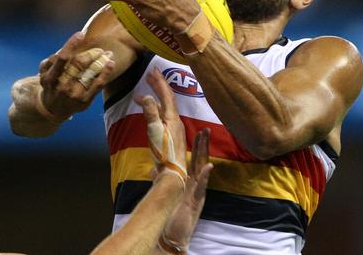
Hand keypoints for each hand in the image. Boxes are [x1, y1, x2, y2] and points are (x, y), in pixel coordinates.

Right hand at [38, 32, 114, 119]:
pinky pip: (98, 84)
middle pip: (79, 64)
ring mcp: (74, 94)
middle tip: (100, 49)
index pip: (62, 58)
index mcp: (51, 76)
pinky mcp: (84, 100)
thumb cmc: (51, 85)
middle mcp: (62, 85)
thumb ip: (51, 61)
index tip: (80, 34)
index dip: (71, 44)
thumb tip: (64, 49)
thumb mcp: (44, 73)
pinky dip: (106, 72)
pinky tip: (111, 64)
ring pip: (90, 72)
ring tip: (108, 54)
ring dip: (101, 60)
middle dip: (91, 53)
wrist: (53, 109)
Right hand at [136, 69, 187, 184]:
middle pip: (167, 98)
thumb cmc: (164, 153)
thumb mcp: (154, 131)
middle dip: (158, 86)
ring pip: (165, 107)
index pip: (166, 94)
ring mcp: (174, 128)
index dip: (159, 82)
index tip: (152, 70)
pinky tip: (151, 111)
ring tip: (145, 92)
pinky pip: (163, 115)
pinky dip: (155, 108)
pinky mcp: (171, 135)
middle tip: (149, 75)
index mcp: (172, 117)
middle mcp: (175, 120)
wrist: (172, 173)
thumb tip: (145, 96)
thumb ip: (150, 112)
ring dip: (155, 97)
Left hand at [160, 128, 212, 249]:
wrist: (173, 234)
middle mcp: (195, 184)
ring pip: (203, 168)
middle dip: (203, 144)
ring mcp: (197, 191)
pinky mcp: (197, 200)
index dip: (195, 146)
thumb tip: (153, 170)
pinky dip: (206, 176)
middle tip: (205, 128)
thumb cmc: (171, 215)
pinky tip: (209, 166)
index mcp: (188, 182)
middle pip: (200, 160)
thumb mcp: (166, 195)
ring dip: (205, 153)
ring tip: (207, 139)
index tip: (197, 131)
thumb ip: (161, 182)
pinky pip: (203, 186)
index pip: (193, 160)